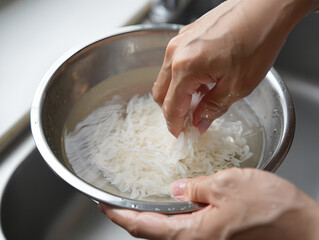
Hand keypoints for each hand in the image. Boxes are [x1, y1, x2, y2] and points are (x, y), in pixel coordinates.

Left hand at [99, 168, 318, 239]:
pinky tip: (168, 206)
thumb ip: (195, 187)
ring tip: (135, 204)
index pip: (144, 227)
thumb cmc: (271, 209)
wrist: (302, 228)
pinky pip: (184, 229)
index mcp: (194, 233)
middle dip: (130, 218)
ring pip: (166, 232)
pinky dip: (168, 218)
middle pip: (152, 233)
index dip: (121, 216)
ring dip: (147, 219)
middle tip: (114, 204)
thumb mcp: (228, 185)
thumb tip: (175, 189)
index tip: (104, 206)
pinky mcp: (218, 236)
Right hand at [152, 0, 313, 136]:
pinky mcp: (186, 35)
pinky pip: (175, 63)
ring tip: (201, 100)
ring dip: (178, 94)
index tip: (180, 135)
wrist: (265, 8)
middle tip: (190, 121)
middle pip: (160, 93)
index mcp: (185, 67)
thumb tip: (199, 123)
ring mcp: (179, 41)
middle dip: (173, 110)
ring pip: (166, 78)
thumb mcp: (237, 86)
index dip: (174, 125)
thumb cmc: (256, 40)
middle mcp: (175, 53)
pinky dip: (183, 78)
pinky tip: (203, 80)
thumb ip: (212, 108)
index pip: (170, 106)